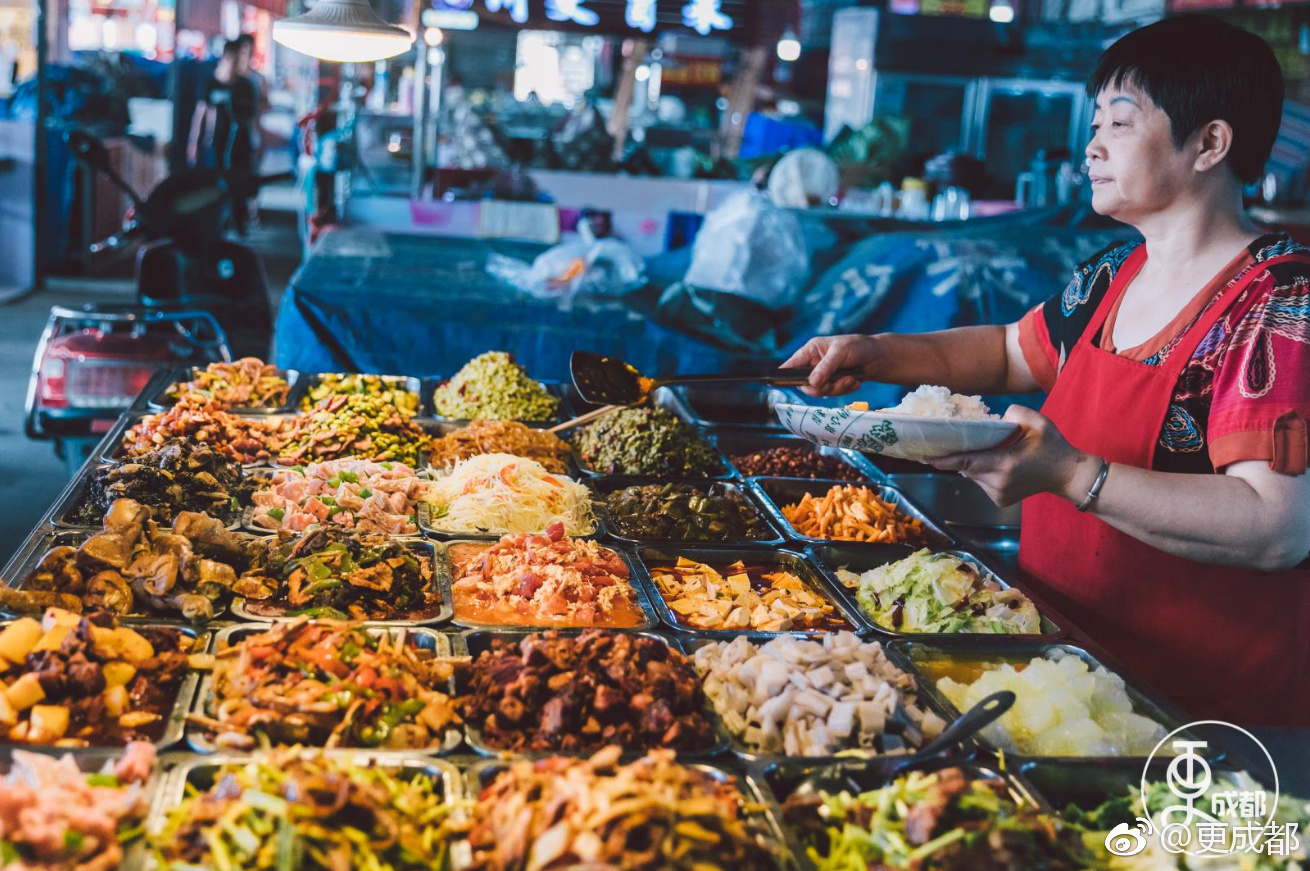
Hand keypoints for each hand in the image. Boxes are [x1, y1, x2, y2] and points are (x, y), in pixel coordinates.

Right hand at [782, 335, 877, 395]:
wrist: (877, 357)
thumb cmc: (858, 347)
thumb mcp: (840, 353)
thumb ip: (825, 368)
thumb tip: (811, 383)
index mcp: (811, 351)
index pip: (791, 365)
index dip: (783, 375)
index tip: (777, 382)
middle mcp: (814, 364)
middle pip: (806, 385)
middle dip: (822, 386)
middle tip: (834, 383)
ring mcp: (823, 376)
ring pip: (821, 392)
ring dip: (838, 387)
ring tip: (851, 378)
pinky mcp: (833, 384)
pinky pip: (833, 394)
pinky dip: (845, 389)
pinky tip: (854, 380)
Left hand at [927, 405, 1099, 506]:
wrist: (1067, 475)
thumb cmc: (1053, 446)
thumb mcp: (1039, 422)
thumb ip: (1015, 413)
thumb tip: (994, 419)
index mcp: (1006, 464)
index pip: (968, 462)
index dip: (945, 459)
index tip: (926, 456)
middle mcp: (999, 483)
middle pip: (967, 467)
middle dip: (960, 454)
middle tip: (950, 440)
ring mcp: (999, 494)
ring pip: (972, 475)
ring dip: (972, 462)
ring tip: (984, 449)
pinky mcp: (1000, 500)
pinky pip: (980, 482)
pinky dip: (981, 471)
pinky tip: (993, 461)